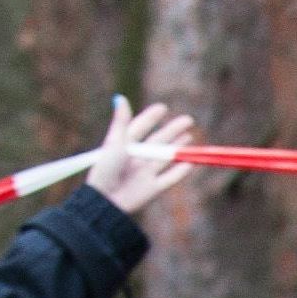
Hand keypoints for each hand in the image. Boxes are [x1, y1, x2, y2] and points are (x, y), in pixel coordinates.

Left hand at [84, 96, 195, 216]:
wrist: (106, 199)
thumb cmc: (106, 169)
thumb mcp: (115, 142)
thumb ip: (121, 121)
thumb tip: (120, 97)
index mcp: (124, 145)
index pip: (140, 127)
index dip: (151, 118)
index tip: (162, 107)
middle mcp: (136, 158)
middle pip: (158, 141)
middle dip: (173, 130)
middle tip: (188, 120)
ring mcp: (145, 173)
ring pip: (166, 157)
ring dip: (178, 147)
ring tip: (190, 137)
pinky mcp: (153, 188)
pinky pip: (170, 178)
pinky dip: (180, 171)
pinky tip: (190, 163)